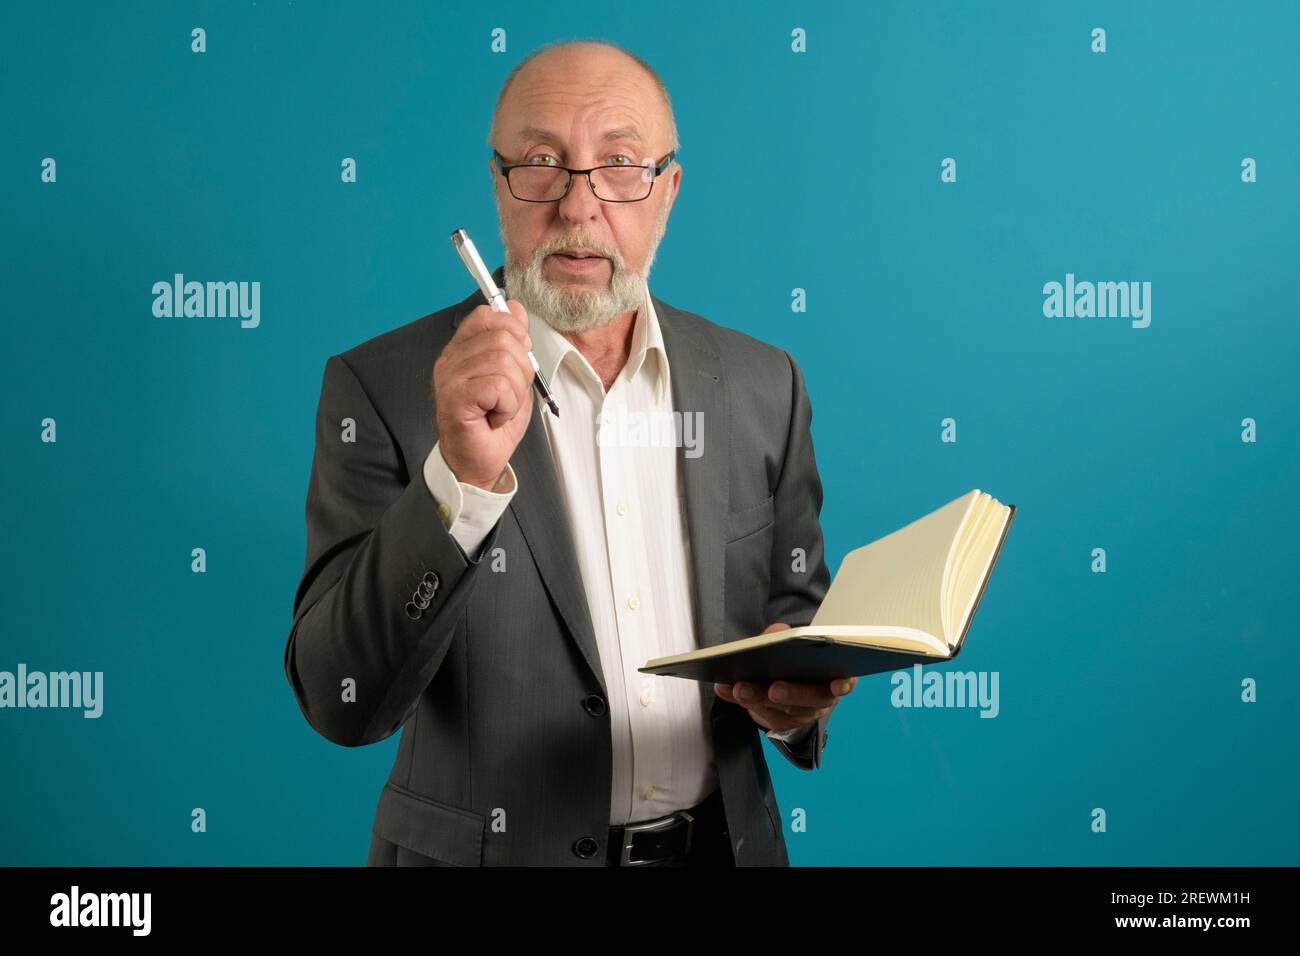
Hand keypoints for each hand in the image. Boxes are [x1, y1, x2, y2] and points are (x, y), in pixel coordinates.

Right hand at [433, 299, 533, 490]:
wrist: (478, 462)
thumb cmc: (493, 422)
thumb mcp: (513, 376)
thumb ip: (514, 343)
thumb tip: (518, 308)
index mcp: (462, 350)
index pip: (487, 315)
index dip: (513, 331)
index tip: (517, 359)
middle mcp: (451, 360)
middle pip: (504, 339)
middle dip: (521, 370)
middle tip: (508, 395)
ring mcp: (450, 378)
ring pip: (505, 363)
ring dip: (514, 392)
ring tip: (500, 408)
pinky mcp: (455, 398)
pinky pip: (498, 386)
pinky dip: (507, 406)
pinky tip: (495, 417)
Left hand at [713, 622, 857, 733]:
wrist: (790, 682)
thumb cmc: (797, 659)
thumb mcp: (794, 644)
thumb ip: (785, 636)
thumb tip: (777, 631)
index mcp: (833, 677)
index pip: (845, 682)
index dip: (843, 684)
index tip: (839, 684)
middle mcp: (820, 699)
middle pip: (809, 700)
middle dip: (792, 694)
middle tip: (774, 688)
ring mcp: (799, 714)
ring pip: (781, 711)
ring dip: (757, 698)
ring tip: (738, 687)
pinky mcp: (778, 721)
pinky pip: (759, 714)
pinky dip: (740, 701)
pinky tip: (724, 689)